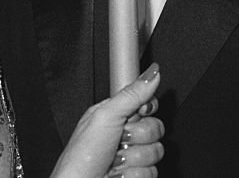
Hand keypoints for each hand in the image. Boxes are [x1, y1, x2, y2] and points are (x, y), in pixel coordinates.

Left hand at [51, 63, 163, 177]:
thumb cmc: (82, 155)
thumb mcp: (106, 116)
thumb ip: (132, 94)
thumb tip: (153, 72)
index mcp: (115, 115)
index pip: (146, 104)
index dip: (146, 110)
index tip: (135, 115)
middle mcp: (124, 135)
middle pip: (155, 128)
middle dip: (137, 137)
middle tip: (118, 141)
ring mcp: (131, 157)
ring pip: (156, 152)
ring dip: (133, 159)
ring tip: (114, 160)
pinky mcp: (136, 176)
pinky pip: (152, 173)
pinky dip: (134, 175)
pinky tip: (118, 174)